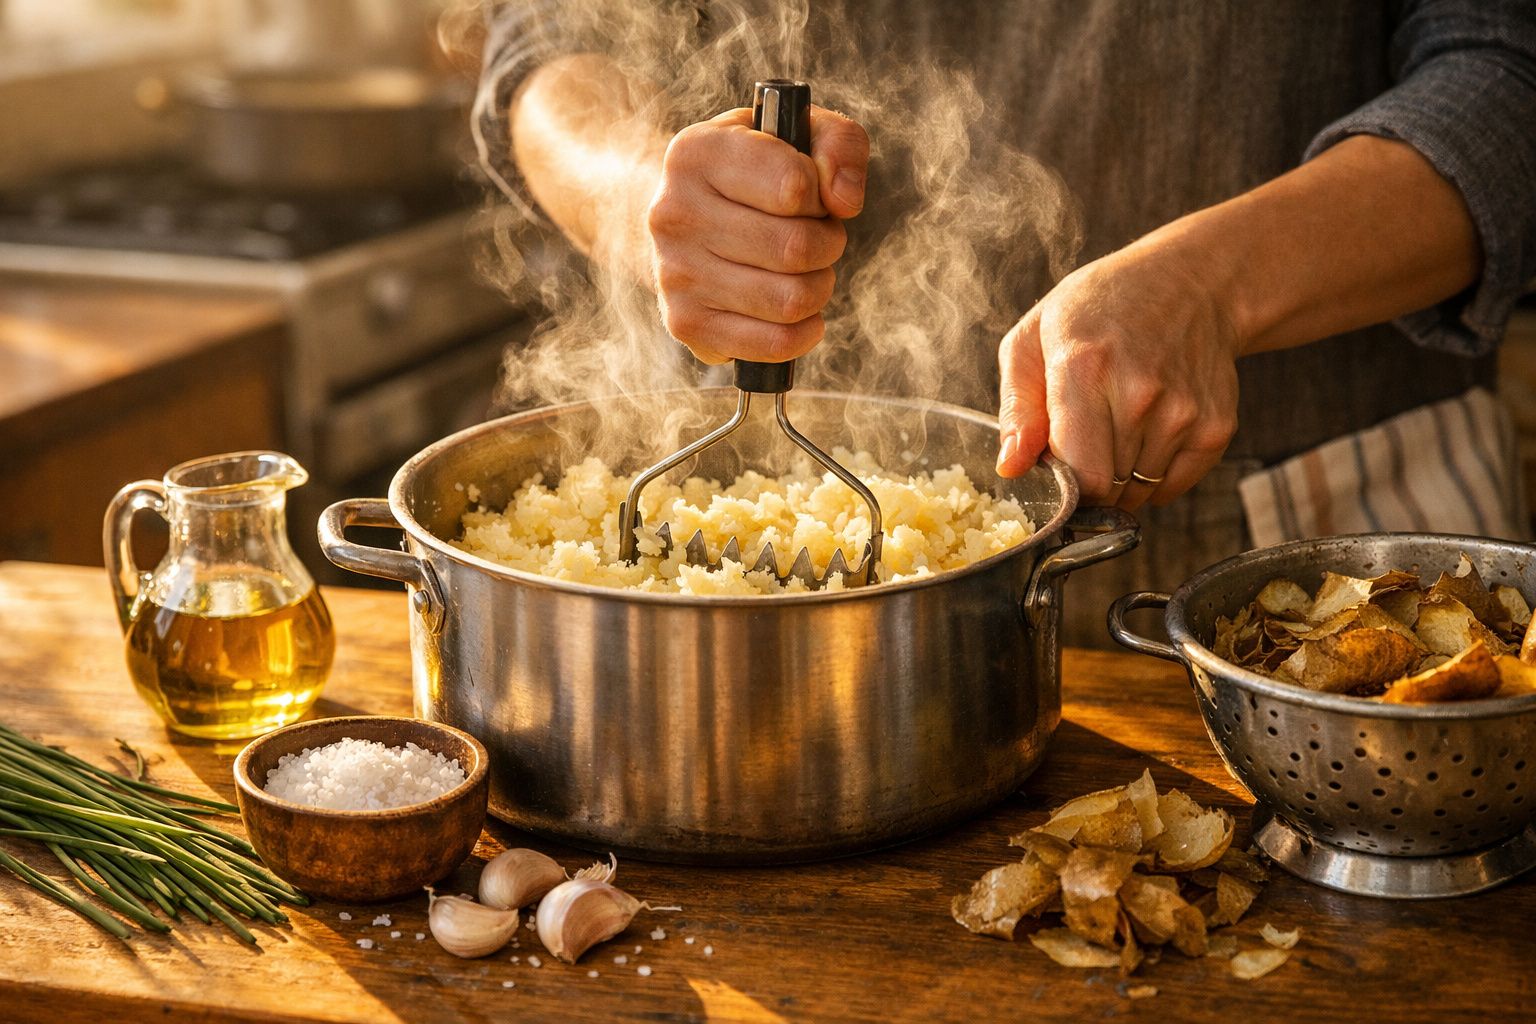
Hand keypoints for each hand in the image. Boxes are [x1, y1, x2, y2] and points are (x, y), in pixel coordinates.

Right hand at [646, 105, 868, 363]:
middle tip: (816, 237)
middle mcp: (675, 213)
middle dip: (828, 244)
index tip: (810, 194)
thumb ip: (839, 145)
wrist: (683, 221)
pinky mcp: (686, 323)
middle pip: (797, 249)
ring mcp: (676, 273)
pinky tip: (798, 312)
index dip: (821, 194)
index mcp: (698, 153)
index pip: (795, 186)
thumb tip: (844, 201)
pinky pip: (775, 343)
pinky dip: (804, 332)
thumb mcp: (797, 134)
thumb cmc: (755, 174)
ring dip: (818, 287)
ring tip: (803, 270)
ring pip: (792, 300)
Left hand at [994, 239, 1240, 511]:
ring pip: (1139, 492)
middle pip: (1108, 490)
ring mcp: (1185, 411)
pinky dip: (1156, 476)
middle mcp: (1141, 393)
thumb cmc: (1098, 311)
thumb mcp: (1033, 339)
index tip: (1056, 471)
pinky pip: (1174, 486)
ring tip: (1118, 427)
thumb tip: (1010, 468)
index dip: (1062, 488)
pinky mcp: (1218, 425)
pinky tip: (1148, 432)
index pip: (1081, 476)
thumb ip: (1017, 409)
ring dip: (1121, 478)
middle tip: (1084, 443)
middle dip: (1087, 483)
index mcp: (1084, 368)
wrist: (1191, 283)